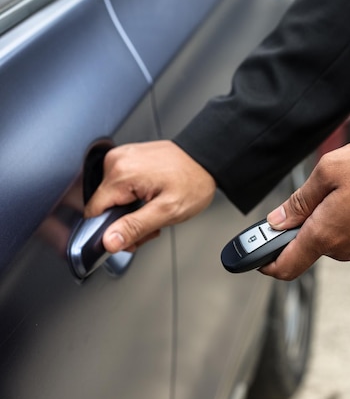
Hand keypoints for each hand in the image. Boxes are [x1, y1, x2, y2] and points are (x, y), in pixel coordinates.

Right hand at [84, 141, 215, 252]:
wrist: (205, 159)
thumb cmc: (193, 181)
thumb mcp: (167, 212)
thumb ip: (135, 228)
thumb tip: (109, 241)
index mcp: (121, 174)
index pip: (94, 213)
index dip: (110, 231)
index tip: (130, 236)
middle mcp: (116, 161)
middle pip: (104, 206)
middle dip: (124, 222)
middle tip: (150, 225)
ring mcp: (121, 157)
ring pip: (112, 197)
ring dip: (129, 211)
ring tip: (153, 210)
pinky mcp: (127, 157)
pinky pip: (120, 184)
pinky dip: (132, 196)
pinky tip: (149, 198)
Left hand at [261, 136, 349, 279]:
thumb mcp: (329, 171)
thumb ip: (299, 200)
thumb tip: (277, 221)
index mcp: (325, 233)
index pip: (286, 265)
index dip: (265, 261)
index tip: (254, 255)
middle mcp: (344, 248)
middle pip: (308, 245)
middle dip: (302, 223)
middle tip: (309, 196)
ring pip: (330, 237)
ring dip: (326, 217)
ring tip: (342, 188)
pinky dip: (345, 218)